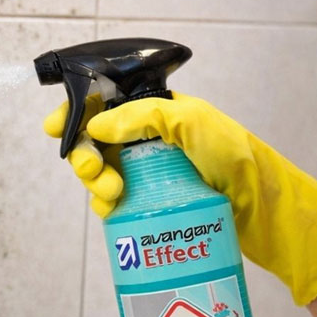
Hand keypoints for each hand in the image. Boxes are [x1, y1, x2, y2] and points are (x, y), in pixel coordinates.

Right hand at [45, 93, 316, 304]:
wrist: (261, 207)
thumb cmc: (233, 156)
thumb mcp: (191, 121)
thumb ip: (142, 116)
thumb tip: (96, 125)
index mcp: (157, 113)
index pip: (105, 105)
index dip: (75, 113)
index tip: (55, 128)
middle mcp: (149, 142)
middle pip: (96, 143)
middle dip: (84, 155)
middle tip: (95, 169)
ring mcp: (149, 175)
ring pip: (102, 175)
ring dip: (94, 183)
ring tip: (111, 194)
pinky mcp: (152, 205)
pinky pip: (115, 205)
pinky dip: (105, 207)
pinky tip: (111, 211)